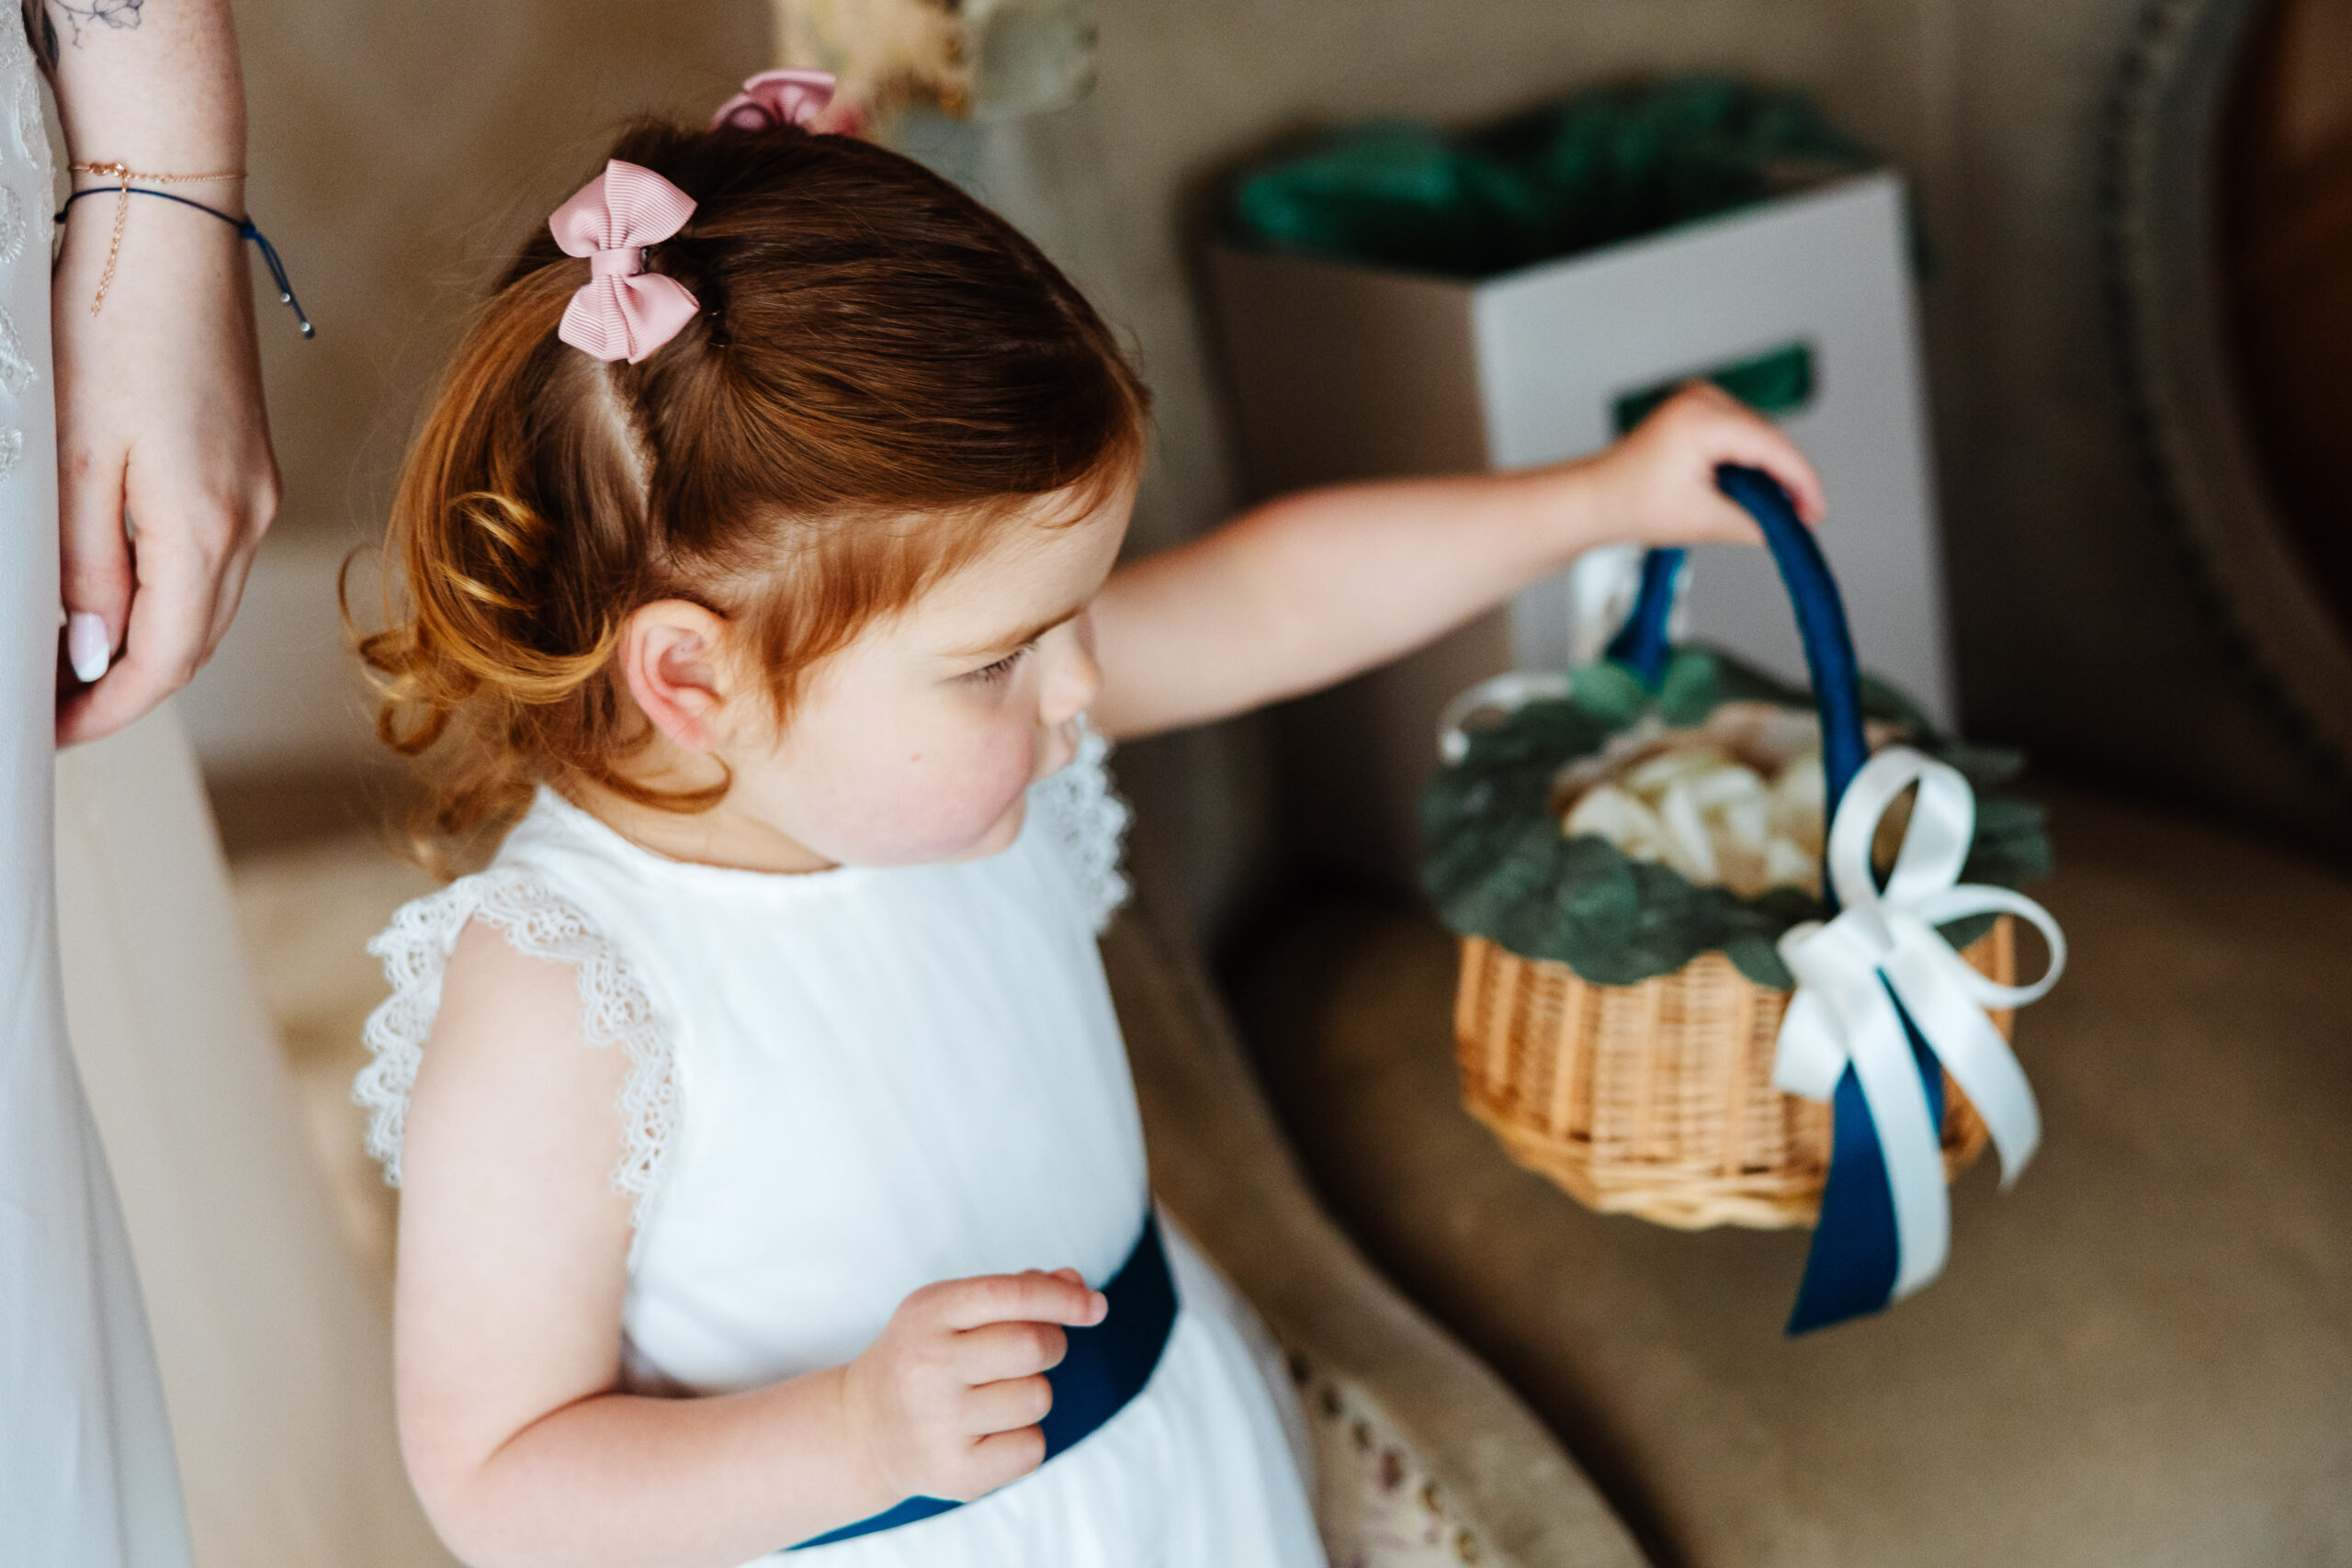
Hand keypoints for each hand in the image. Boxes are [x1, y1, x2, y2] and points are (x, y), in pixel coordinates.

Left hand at [52, 183, 281, 744]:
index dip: (107, 706)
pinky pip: (213, 559)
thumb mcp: (75, 457)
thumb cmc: (112, 324)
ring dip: (150, 641)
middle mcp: (247, 518)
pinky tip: (121, 584)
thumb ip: (84, 565)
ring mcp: (255, 492)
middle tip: (56, 704)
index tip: (56, 728)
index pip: (164, 659)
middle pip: (194, 643)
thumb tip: (92, 651)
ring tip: (79, 653)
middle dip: (127, 686)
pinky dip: (169, 592)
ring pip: (207, 605)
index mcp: (205, 524)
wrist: (168, 232)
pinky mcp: (248, 466)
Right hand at [838, 1268, 1106, 1505]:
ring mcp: (938, 1424)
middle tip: (1034, 1351)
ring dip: (1033, 1393)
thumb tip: (1080, 1288)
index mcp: (929, 1312)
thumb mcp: (952, 1310)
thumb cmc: (925, 1356)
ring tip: (994, 1396)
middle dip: (1052, 1344)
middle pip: (1034, 1347)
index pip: (1013, 1295)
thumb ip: (1017, 1291)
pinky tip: (988, 1432)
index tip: (1096, 1306)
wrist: (862, 1429)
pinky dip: (1024, 1438)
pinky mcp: (955, 1473)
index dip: (1064, 1299)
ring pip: (1038, 1398)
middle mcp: (928, 1366)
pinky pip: (1031, 1448)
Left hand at [1586, 382, 1825, 546]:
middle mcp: (1701, 399)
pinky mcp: (1697, 410)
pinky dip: (1754, 460)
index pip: (1771, 445)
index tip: (1817, 510)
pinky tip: (1760, 489)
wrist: (1594, 499)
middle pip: (1768, 437)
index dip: (1801, 481)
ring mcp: (1699, 400)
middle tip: (1805, 517)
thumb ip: (1754, 521)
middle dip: (1789, 477)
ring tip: (1783, 508)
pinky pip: (1742, 432)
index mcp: (1700, 420)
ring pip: (1758, 434)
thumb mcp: (1702, 521)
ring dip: (1772, 470)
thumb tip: (1789, 525)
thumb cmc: (1629, 505)